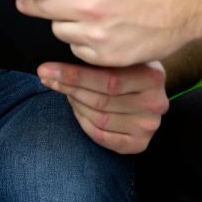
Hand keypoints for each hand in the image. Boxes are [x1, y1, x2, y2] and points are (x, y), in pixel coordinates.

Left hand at [0, 0, 201, 66]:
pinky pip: (75, 50)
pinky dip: (81, 41)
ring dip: (62, 20)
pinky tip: (102, 29)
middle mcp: (88, 1)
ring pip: (55, 29)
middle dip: (34, 0)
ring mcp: (96, 32)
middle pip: (37, 4)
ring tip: (90, 10)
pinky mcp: (106, 56)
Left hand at [39, 60, 167, 153]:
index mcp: (152, 77)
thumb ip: (102, 58)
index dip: (73, 76)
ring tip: (66, 91)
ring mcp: (148, 126)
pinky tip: (77, 109)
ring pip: (98, 119)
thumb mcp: (123, 57)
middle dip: (68, 89)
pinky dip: (83, 123)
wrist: (150, 92)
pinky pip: (101, 136)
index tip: (46, 69)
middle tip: (46, 78)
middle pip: (101, 100)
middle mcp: (155, 104)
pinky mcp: (139, 144)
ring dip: (76, 105)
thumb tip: (60, 59)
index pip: (107, 80)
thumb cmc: (130, 69)